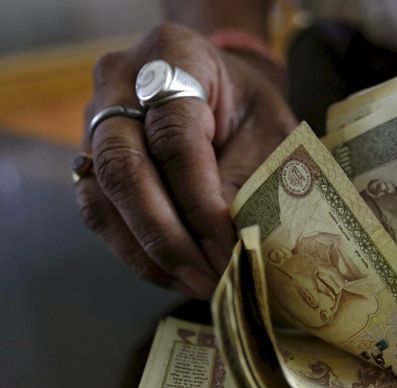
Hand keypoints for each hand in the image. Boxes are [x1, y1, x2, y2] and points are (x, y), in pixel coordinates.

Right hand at [76, 23, 296, 298]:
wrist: (226, 93)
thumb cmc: (252, 112)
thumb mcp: (269, 134)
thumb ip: (248, 181)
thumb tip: (233, 248)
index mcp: (172, 56)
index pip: (174, 134)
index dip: (200, 199)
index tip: (231, 246)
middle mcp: (119, 84)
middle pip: (123, 167)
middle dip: (167, 235)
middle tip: (211, 278)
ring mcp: (96, 123)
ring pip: (101, 198)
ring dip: (150, 253)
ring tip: (199, 284)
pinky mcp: (91, 164)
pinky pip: (100, 215)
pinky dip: (138, 253)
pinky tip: (177, 275)